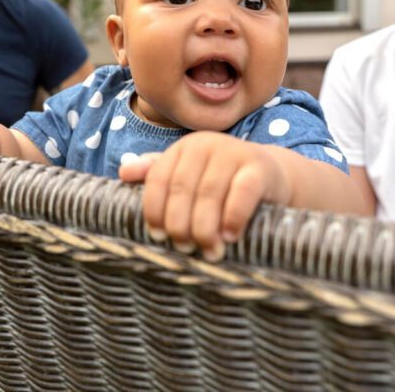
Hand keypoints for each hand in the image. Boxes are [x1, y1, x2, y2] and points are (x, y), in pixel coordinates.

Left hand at [118, 132, 290, 261]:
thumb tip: (123, 173)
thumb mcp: (189, 176)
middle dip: (180, 224)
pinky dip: (233, 218)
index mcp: (183, 148)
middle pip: (182, 189)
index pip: (158, 179)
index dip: (154, 210)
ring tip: (208, 251)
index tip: (158, 236)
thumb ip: (157, 174)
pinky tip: (229, 237)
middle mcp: (206, 144)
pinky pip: (241, 194)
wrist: (271, 176)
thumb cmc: (222, 183)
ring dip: (206, 228)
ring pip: (209, 194)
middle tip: (185, 249)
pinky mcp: (259, 167)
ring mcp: (234, 152)